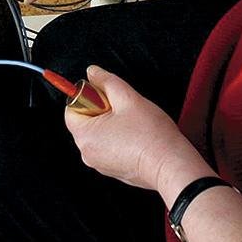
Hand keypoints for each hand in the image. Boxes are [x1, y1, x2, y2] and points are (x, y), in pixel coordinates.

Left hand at [64, 66, 207, 191]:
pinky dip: (118, 138)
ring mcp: (99, 164)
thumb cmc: (150, 134)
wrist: (170, 165)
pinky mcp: (113, 169)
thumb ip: (106, 81)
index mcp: (85, 135)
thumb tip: (93, 72)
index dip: (88, 96)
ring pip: (98, 133)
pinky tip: (136, 136)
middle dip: (101, 109)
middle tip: (123, 108)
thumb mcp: (128, 98)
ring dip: (111, 123)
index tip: (106, 95)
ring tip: (132, 123)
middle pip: (84, 121)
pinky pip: (108, 146)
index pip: (71, 108)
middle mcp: (87, 153)